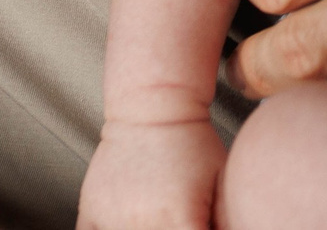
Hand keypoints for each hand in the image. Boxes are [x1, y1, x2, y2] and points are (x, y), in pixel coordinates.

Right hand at [76, 121, 223, 229]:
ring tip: (152, 219)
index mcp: (181, 219)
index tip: (197, 228)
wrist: (153, 108)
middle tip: (174, 221)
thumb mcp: (220, 181)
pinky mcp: (91, 212)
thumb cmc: (192, 143)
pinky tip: (121, 224)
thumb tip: (235, 229)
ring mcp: (114, 219)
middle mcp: (144, 223)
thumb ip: (223, 219)